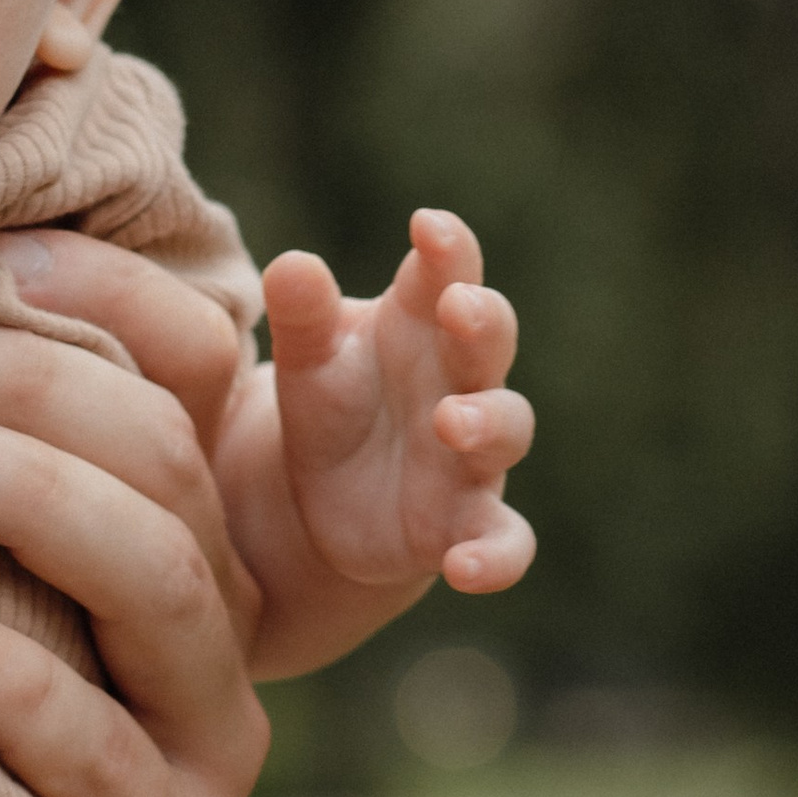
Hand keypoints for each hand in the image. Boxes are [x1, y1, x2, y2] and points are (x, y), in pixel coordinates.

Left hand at [0, 258, 270, 796]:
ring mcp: (206, 748)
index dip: (110, 293)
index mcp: (169, 529)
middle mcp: (214, 625)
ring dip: (40, 506)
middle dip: (49, 386)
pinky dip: (17, 692)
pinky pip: (105, 763)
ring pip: (165, 587)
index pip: (187, 370)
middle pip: (170, 461)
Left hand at [221, 215, 533, 675]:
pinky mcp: (464, 526)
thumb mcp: (305, 358)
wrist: (322, 503)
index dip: (448, 249)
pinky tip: (466, 570)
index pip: (446, 273)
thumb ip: (301, 314)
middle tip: (458, 307)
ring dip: (488, 422)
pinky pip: (504, 542)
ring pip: (507, 430)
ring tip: (452, 421)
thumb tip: (290, 263)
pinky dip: (496, 557)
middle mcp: (458, 382)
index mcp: (419, 325)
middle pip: (489, 341)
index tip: (427, 226)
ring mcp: (470, 457)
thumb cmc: (329, 401)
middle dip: (482, 322)